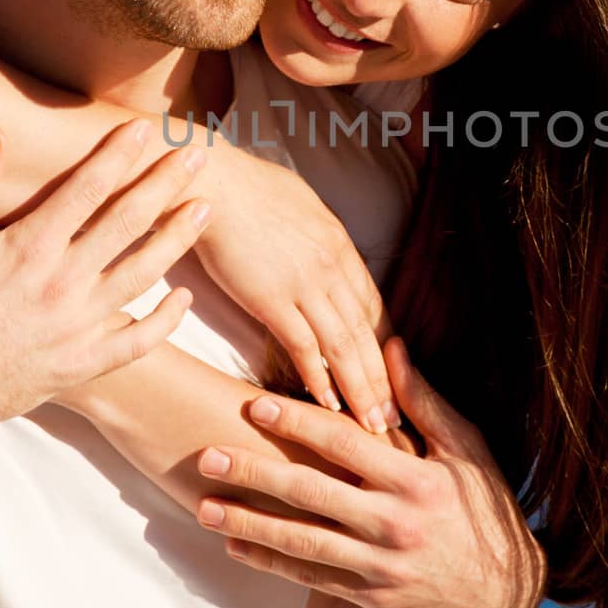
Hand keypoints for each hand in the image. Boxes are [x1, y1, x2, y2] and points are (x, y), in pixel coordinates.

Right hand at [0, 122, 205, 438]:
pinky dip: (166, 320)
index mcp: (27, 248)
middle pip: (128, 222)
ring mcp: (76, 327)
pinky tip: (184, 298)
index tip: (145, 128)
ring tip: (203, 209)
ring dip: (177, 238)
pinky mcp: (81, 365)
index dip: (119, 154)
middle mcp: (62, 284)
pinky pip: (137, 342)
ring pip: (143, 274)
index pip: (87, 187)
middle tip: (197, 155)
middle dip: (164, 184)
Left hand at [191, 338, 544, 607]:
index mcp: (417, 480)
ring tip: (204, 506)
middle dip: (255, 472)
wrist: (500, 595)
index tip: (255, 405)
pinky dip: (271, 562)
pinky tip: (235, 544)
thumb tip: (391, 346)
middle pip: (312, 493)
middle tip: (207, 455)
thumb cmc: (483, 508)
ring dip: (249, 522)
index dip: (298, 422)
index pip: (345, 444)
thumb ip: (424, 402)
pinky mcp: (371, 595)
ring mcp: (380, 564)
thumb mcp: (468, 450)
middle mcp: (394, 523)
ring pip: (302, 541)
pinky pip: (312, 577)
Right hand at [196, 148, 397, 432]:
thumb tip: (322, 250)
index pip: (372, 306)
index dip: (384, 346)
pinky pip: (303, 346)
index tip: (394, 376)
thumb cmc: (248, 190)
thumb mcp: (301, 207)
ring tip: (372, 424)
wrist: (214, 183)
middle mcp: (331, 266)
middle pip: (365, 332)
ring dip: (359, 389)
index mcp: (339, 245)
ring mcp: (304, 283)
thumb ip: (318, 237)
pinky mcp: (272, 297)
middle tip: (394, 418)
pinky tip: (327, 405)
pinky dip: (317, 378)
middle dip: (383, 379)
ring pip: (343, 346)